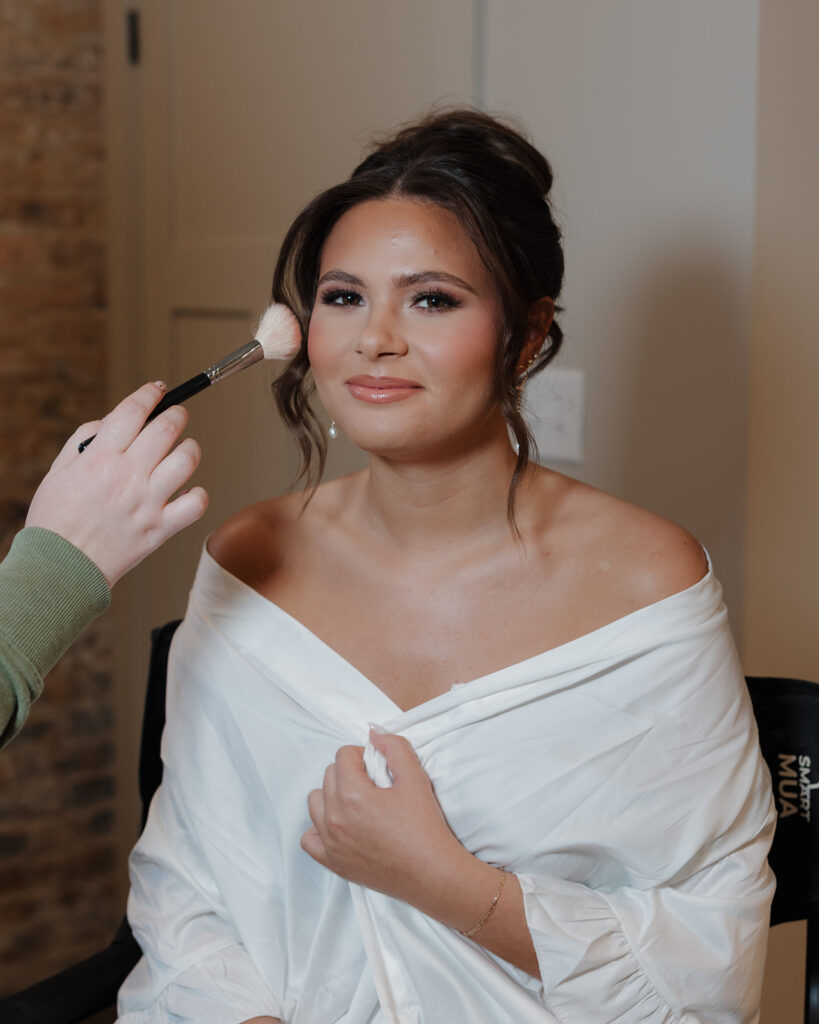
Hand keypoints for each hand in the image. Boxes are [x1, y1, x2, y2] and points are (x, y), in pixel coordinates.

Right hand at [25, 382, 207, 585]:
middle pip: (166, 429)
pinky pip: (196, 504)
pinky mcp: (160, 529)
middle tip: (177, 414)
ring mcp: (147, 503)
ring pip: (186, 460)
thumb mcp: (58, 471)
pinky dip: (198, 494)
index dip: (149, 394)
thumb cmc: (56, 520)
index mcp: (99, 458)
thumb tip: (113, 421)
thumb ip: (85, 440)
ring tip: (183, 450)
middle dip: (177, 414)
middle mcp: (127, 476)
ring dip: (190, 448)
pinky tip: (188, 490)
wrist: (60, 568)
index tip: (157, 389)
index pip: (133, 411)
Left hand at [301, 730, 465, 902]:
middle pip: (328, 775)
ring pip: (315, 802)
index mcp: (352, 795)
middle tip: (375, 785)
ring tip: (358, 803)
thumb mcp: (416, 779)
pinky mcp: (334, 862)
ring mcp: (331, 842)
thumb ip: (395, 747)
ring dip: (332, 796)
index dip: (363, 756)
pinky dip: (320, 827)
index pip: (343, 755)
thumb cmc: (425, 828)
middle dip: (349, 773)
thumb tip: (374, 733)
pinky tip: (341, 826)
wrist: (432, 874)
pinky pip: (309, 838)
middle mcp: (335, 818)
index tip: (379, 768)